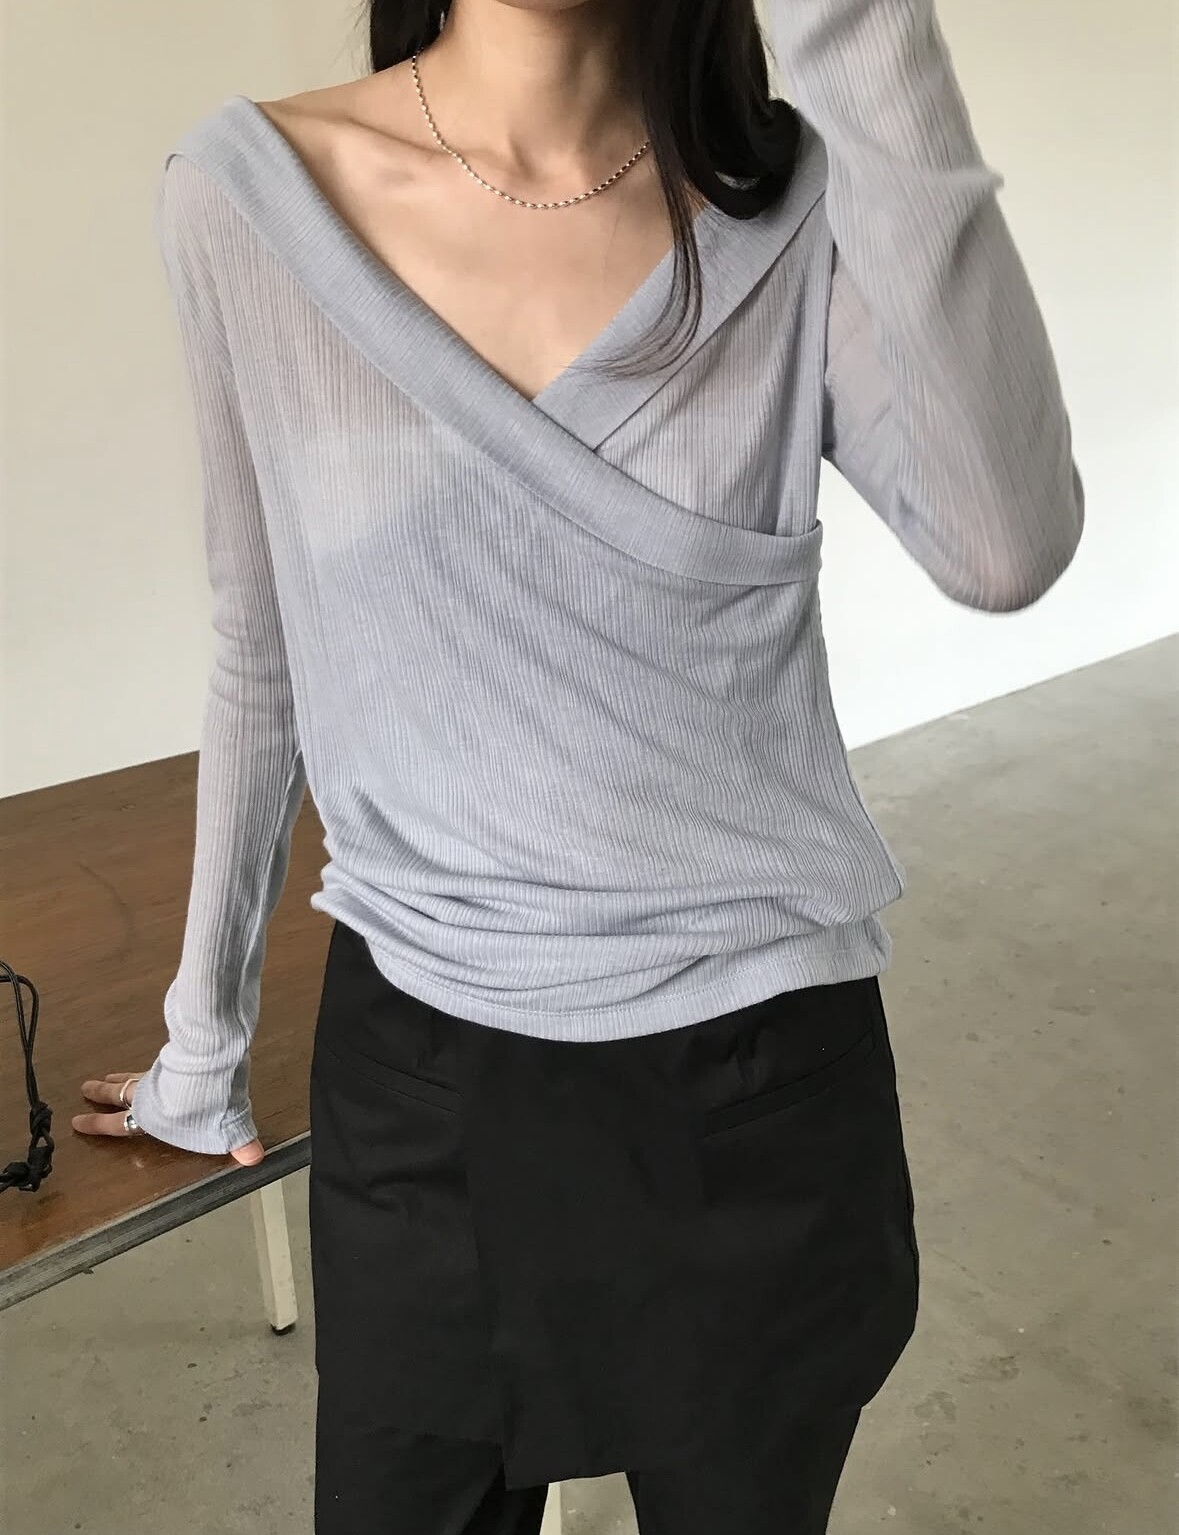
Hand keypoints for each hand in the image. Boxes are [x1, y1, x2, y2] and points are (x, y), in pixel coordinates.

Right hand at [72, 1072, 264, 1165]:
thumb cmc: (209, 1099)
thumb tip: (255, 1159)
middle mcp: (151, 1095)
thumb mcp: (227, 1124)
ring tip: (105, 1077)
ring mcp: (160, 1072)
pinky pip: (153, 1064)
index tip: (77, 1121)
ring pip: (133, 1076)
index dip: (100, 1124)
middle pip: (120, 1095)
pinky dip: (143, 1066)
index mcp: (154, 1116)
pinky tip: (148, 1063)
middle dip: (103, 1094)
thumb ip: (239, 1141)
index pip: (121, 1125)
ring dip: (118, 1078)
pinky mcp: (172, 1056)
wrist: (208, 1059)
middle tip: (85, 1088)